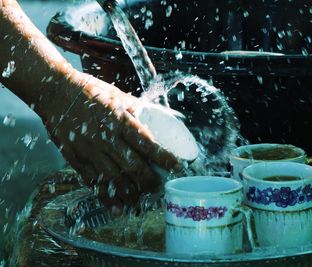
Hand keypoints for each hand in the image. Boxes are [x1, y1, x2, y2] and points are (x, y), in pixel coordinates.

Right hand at [46, 71, 179, 214]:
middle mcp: (106, 138)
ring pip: (114, 179)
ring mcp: (90, 150)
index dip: (164, 158)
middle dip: (149, 182)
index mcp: (119, 120)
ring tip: (141, 203)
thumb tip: (159, 116)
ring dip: (130, 194)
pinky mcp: (76, 158)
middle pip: (133, 166)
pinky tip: (117, 207)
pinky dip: (106, 197)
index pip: (147, 143)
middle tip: (159, 189)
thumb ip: (137, 109)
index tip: (178, 167)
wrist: (54, 91)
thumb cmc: (90, 92)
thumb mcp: (117, 96)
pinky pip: (94, 182)